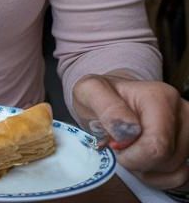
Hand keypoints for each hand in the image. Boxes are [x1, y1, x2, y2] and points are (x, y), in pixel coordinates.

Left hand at [72, 73, 188, 188]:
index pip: (156, 146)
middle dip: (136, 161)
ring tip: (130, 148)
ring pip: (173, 170)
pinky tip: (143, 160)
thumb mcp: (89, 92)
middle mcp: (182, 113)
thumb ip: (107, 108)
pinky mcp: (188, 147)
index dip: (131, 156)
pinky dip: (157, 176)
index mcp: (160, 97)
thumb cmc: (101, 95)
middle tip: (120, 145)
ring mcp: (188, 131)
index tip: (114, 145)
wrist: (111, 97)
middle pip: (165, 160)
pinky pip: (179, 177)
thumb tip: (128, 129)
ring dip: (145, 168)